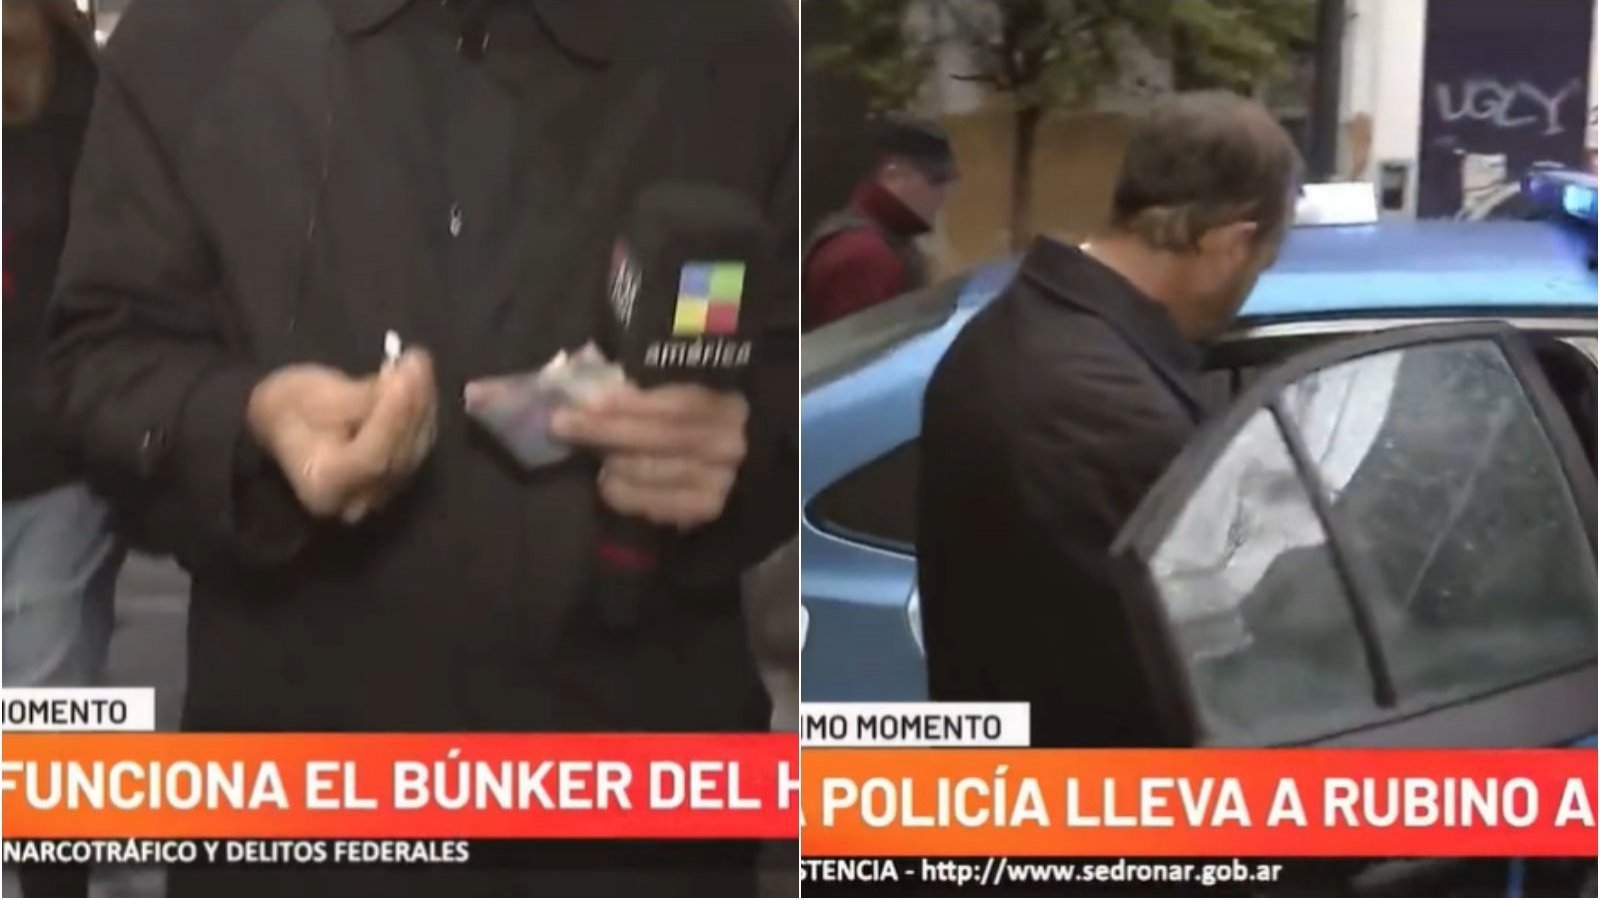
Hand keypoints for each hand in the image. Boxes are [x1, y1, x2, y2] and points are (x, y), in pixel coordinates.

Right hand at [247, 350, 437, 520]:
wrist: (280, 426)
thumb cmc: (286, 409)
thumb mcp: (309, 395)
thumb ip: (359, 398)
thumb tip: (402, 380)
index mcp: (323, 488)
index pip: (370, 458)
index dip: (392, 416)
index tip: (405, 374)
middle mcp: (356, 500)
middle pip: (397, 455)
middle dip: (411, 404)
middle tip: (416, 361)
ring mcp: (379, 493)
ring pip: (413, 448)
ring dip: (421, 404)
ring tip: (416, 363)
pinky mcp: (395, 478)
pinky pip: (416, 445)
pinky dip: (421, 412)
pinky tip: (419, 381)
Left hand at [550, 384, 747, 529]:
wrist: (739, 472)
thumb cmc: (701, 421)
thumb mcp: (688, 395)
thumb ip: (650, 389)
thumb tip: (594, 382)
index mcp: (728, 404)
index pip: (676, 404)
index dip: (631, 402)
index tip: (589, 399)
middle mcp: (731, 445)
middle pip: (661, 437)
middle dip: (607, 429)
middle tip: (561, 423)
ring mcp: (721, 482)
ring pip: (653, 471)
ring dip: (612, 460)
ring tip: (588, 450)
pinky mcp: (705, 511)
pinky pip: (653, 503)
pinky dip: (623, 492)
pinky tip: (608, 482)